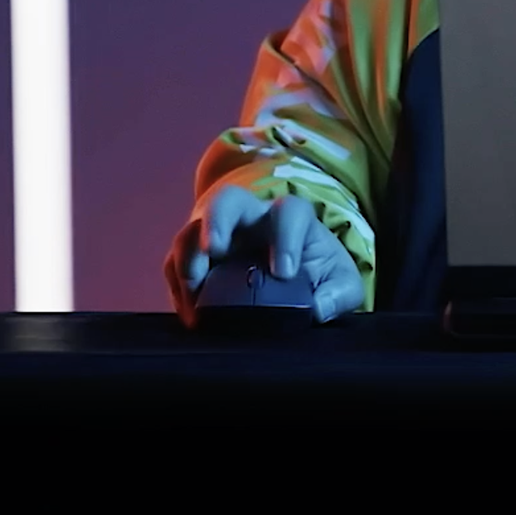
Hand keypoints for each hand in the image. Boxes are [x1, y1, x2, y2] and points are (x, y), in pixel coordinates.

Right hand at [179, 187, 363, 323]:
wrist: (291, 277)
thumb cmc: (316, 272)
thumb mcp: (340, 283)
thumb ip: (339, 293)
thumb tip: (318, 308)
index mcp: (290, 218)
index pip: (288, 213)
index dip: (285, 238)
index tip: (285, 274)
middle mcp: (248, 219)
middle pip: (228, 202)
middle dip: (217, 220)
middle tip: (215, 249)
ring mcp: (215, 236)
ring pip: (192, 230)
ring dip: (188, 254)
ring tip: (194, 285)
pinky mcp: (193, 260)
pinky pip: (176, 265)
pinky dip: (178, 288)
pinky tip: (191, 312)